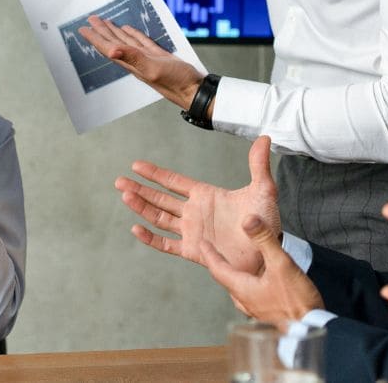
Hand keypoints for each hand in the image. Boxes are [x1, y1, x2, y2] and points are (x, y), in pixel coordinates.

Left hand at [77, 15, 202, 108]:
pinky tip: (129, 29)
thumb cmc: (176, 82)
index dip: (95, 39)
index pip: (109, 48)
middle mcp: (136, 61)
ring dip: (114, 32)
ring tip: (104, 22)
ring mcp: (147, 58)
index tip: (83, 29)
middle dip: (101, 32)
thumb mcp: (153, 68)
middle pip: (114, 43)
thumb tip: (112, 51)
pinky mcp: (158, 56)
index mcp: (132, 63)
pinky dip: (134, 34)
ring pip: (126, 42)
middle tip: (90, 20)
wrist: (195, 90)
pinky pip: (142, 42)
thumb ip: (133, 58)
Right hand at [117, 135, 279, 272]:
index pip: (174, 182)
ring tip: (125, 196)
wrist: (268, 251)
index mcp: (205, 195)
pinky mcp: (193, 251)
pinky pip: (167, 245)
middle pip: (160, 199)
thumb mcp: (263, 190)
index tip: (136, 165)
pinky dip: (151, 239)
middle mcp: (194, 212)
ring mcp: (192, 232)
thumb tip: (265, 137)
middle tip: (119, 181)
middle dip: (140, 189)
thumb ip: (258, 165)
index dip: (155, 174)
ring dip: (142, 208)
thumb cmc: (266, 221)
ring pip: (159, 218)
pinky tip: (136, 229)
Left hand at [196, 215, 322, 321]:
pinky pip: (251, 296)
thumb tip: (248, 220)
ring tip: (236, 266)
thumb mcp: (281, 264)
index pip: (217, 269)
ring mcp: (256, 309)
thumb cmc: (296, 301)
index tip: (201, 244)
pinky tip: (260, 283)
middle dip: (220, 264)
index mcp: (242, 288)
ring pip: (238, 289)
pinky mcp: (268, 314)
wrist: (310, 329)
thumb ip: (265, 241)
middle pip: (226, 279)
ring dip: (235, 276)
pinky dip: (249, 284)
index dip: (209, 254)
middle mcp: (245, 300)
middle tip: (215, 252)